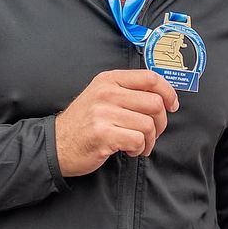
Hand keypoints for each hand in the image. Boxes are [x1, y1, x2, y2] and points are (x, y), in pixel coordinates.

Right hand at [54, 70, 178, 176]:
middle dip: (161, 123)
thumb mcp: (101, 96)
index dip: (168, 92)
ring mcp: (103, 113)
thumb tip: (162, 97)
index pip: (150, 78)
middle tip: (153, 133)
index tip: (172, 105)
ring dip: (150, 140)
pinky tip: (129, 150)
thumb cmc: (83, 123)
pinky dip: (139, 149)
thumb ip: (127, 92)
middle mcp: (107, 93)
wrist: (55, 145)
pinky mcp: (103, 134)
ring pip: (148, 124)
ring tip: (139, 145)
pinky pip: (138, 140)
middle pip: (155, 103)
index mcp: (109, 80)